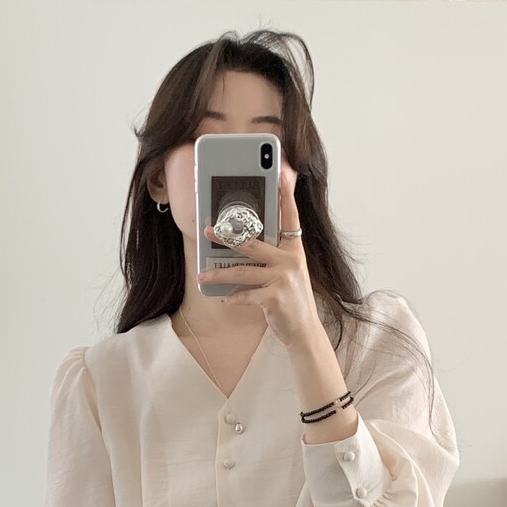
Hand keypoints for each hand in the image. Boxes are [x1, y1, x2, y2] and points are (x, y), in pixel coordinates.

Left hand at [196, 160, 322, 348]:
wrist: (303, 330)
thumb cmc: (290, 299)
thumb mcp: (287, 272)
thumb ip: (271, 257)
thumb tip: (241, 244)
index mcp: (294, 249)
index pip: (290, 217)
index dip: (286, 196)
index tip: (282, 175)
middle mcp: (290, 260)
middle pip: (252, 243)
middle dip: (227, 236)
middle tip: (208, 229)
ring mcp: (284, 278)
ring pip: (242, 271)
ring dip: (219, 273)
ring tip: (203, 274)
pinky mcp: (275, 297)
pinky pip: (246, 294)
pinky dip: (233, 297)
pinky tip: (224, 298)